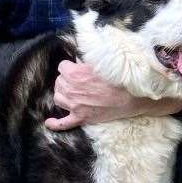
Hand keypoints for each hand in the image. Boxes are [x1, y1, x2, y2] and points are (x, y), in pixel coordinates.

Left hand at [44, 60, 181, 129]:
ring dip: (62, 93)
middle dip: (66, 78)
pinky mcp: (81, 118)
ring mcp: (75, 106)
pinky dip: (55, 124)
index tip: (78, 67)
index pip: (62, 66)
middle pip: (59, 81)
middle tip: (78, 78)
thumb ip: (88, 59)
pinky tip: (49, 122)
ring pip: (58, 98)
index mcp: (75, 74)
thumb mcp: (104, 62)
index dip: (70, 66)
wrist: (132, 98)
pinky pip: (63, 123)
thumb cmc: (119, 79)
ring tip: (70, 91)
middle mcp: (72, 90)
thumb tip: (81, 58)